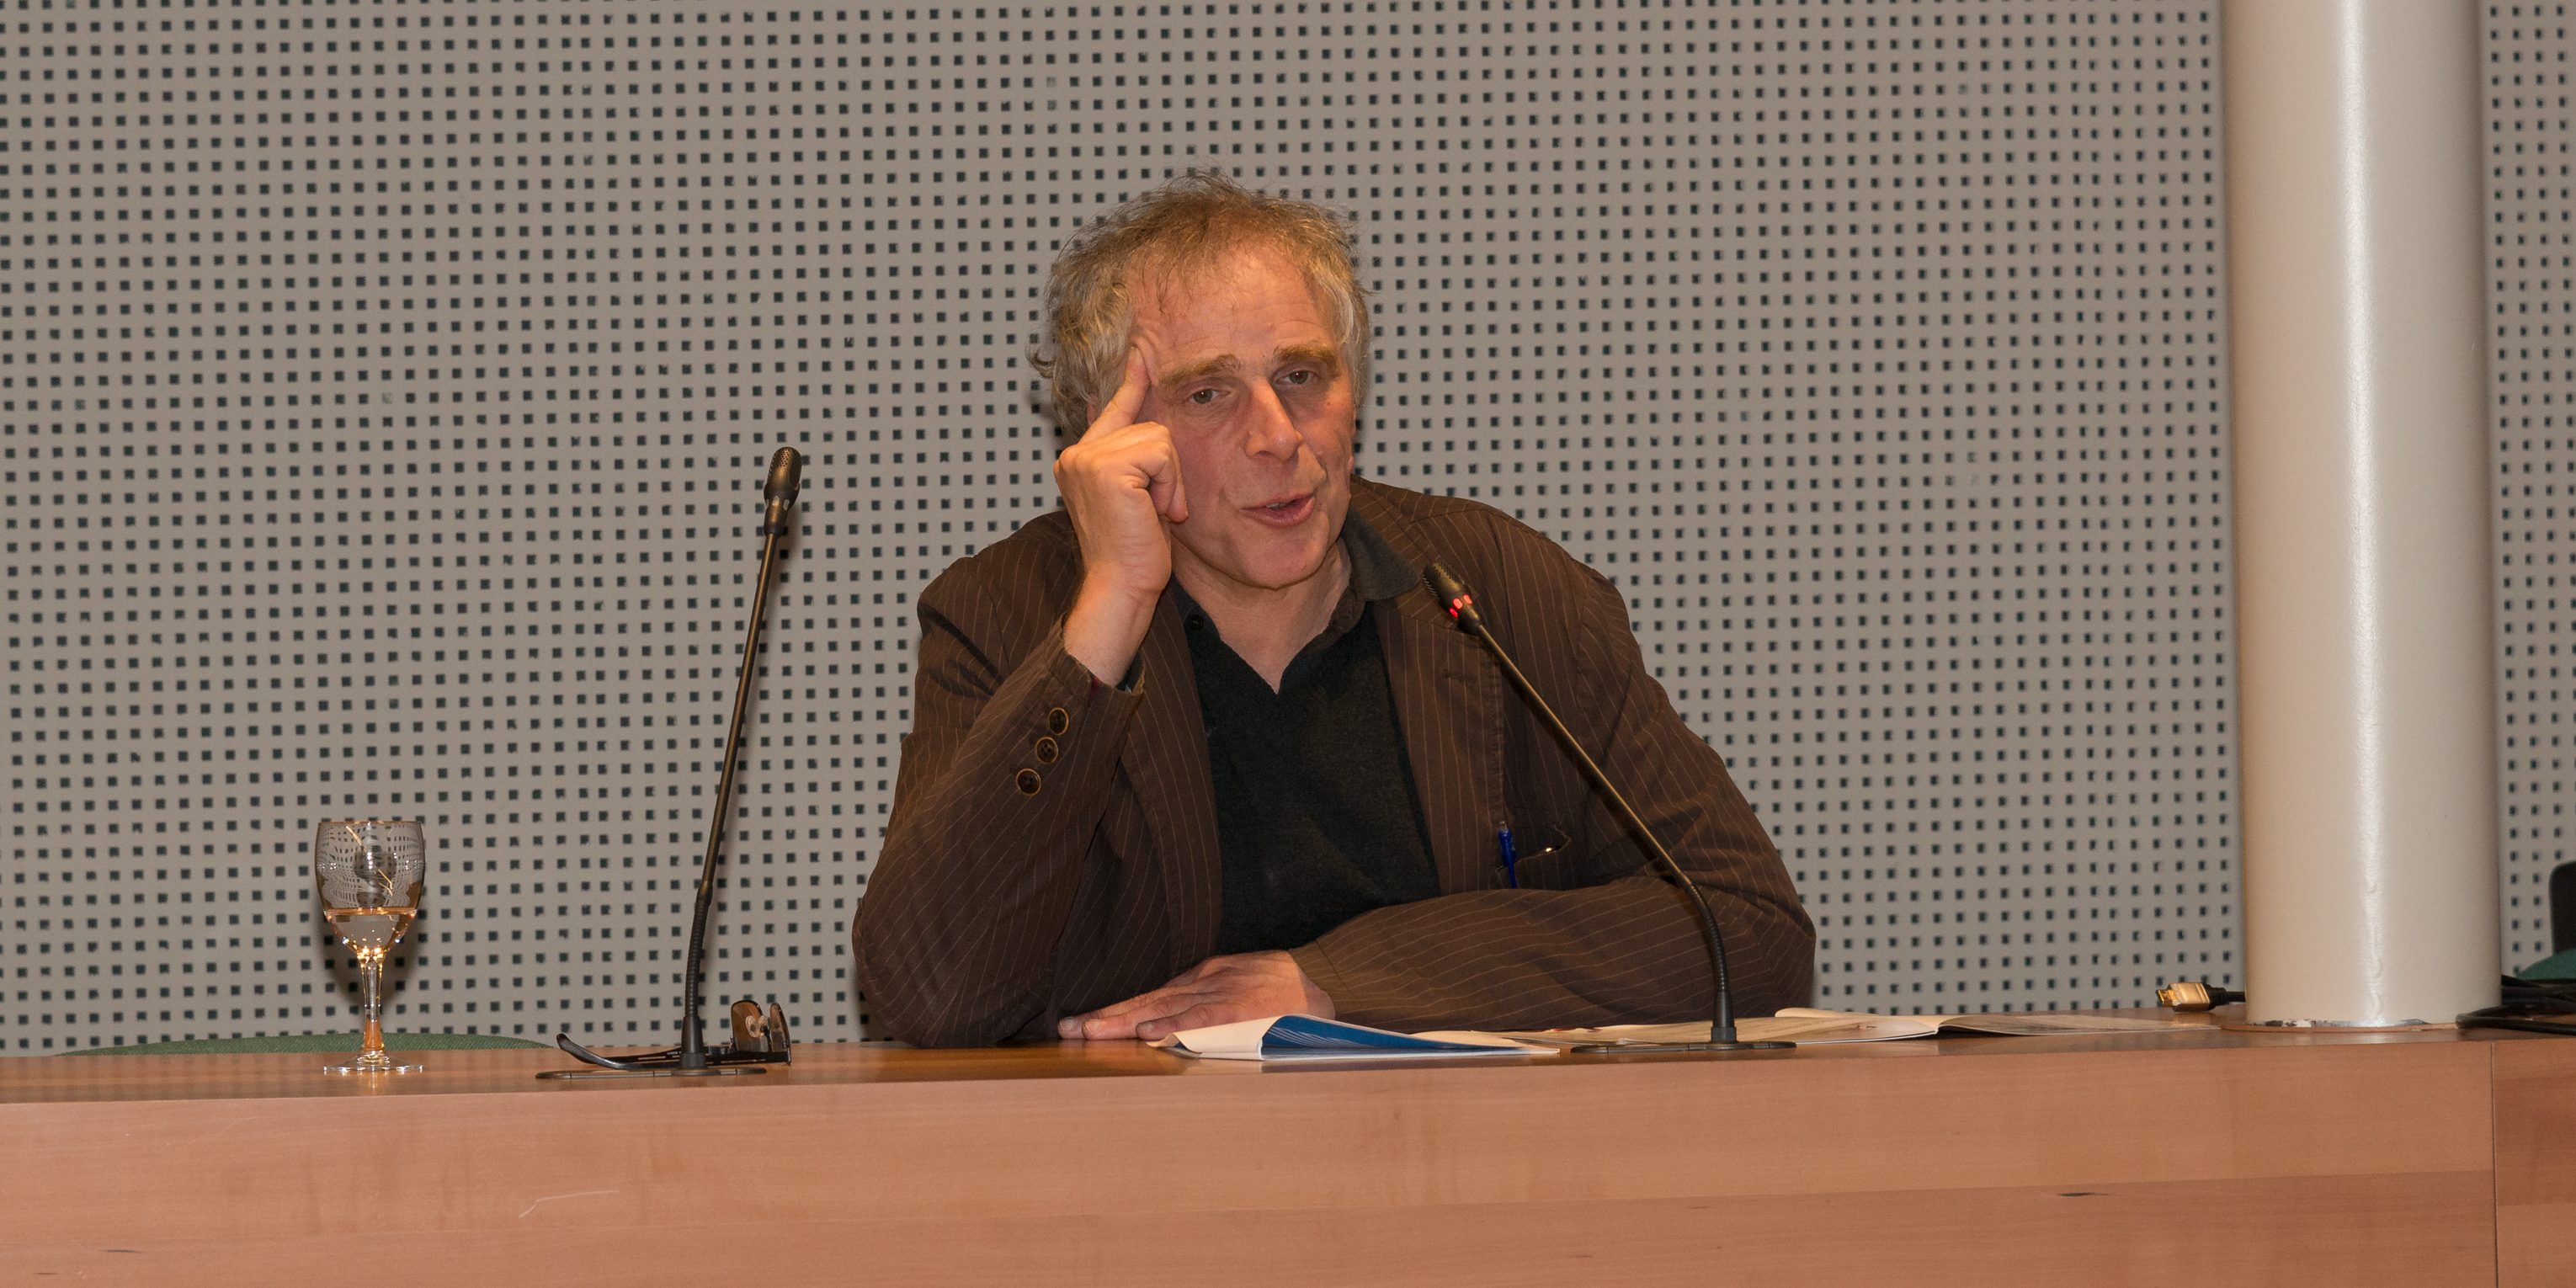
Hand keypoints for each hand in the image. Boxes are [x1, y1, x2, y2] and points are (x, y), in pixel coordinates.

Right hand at [1054, 347, 1186, 682]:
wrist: (1121, 587)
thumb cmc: (1135, 552)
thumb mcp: (1140, 497)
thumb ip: (1136, 459)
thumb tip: (1142, 419)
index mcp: (1080, 460)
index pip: (1110, 407)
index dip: (1130, 379)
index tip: (1141, 349)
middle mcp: (1075, 454)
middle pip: (1147, 424)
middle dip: (1167, 469)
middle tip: (1158, 508)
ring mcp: (1085, 458)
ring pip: (1158, 438)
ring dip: (1170, 480)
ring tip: (1154, 512)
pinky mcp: (1103, 466)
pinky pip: (1161, 453)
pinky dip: (1169, 484)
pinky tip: (1154, 511)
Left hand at [1056, 950, 1334, 1042]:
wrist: (1330, 984)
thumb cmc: (1285, 998)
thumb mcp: (1240, 991)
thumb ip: (1208, 1004)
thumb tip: (1171, 1026)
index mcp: (1204, 979)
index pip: (1150, 996)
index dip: (1114, 1011)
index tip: (1080, 1026)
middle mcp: (1206, 981)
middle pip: (1147, 998)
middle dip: (1105, 1015)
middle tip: (1067, 1029)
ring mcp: (1222, 991)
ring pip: (1165, 1005)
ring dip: (1125, 1020)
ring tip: (1090, 1032)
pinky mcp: (1243, 1004)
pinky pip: (1203, 1016)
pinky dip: (1174, 1023)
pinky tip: (1147, 1033)